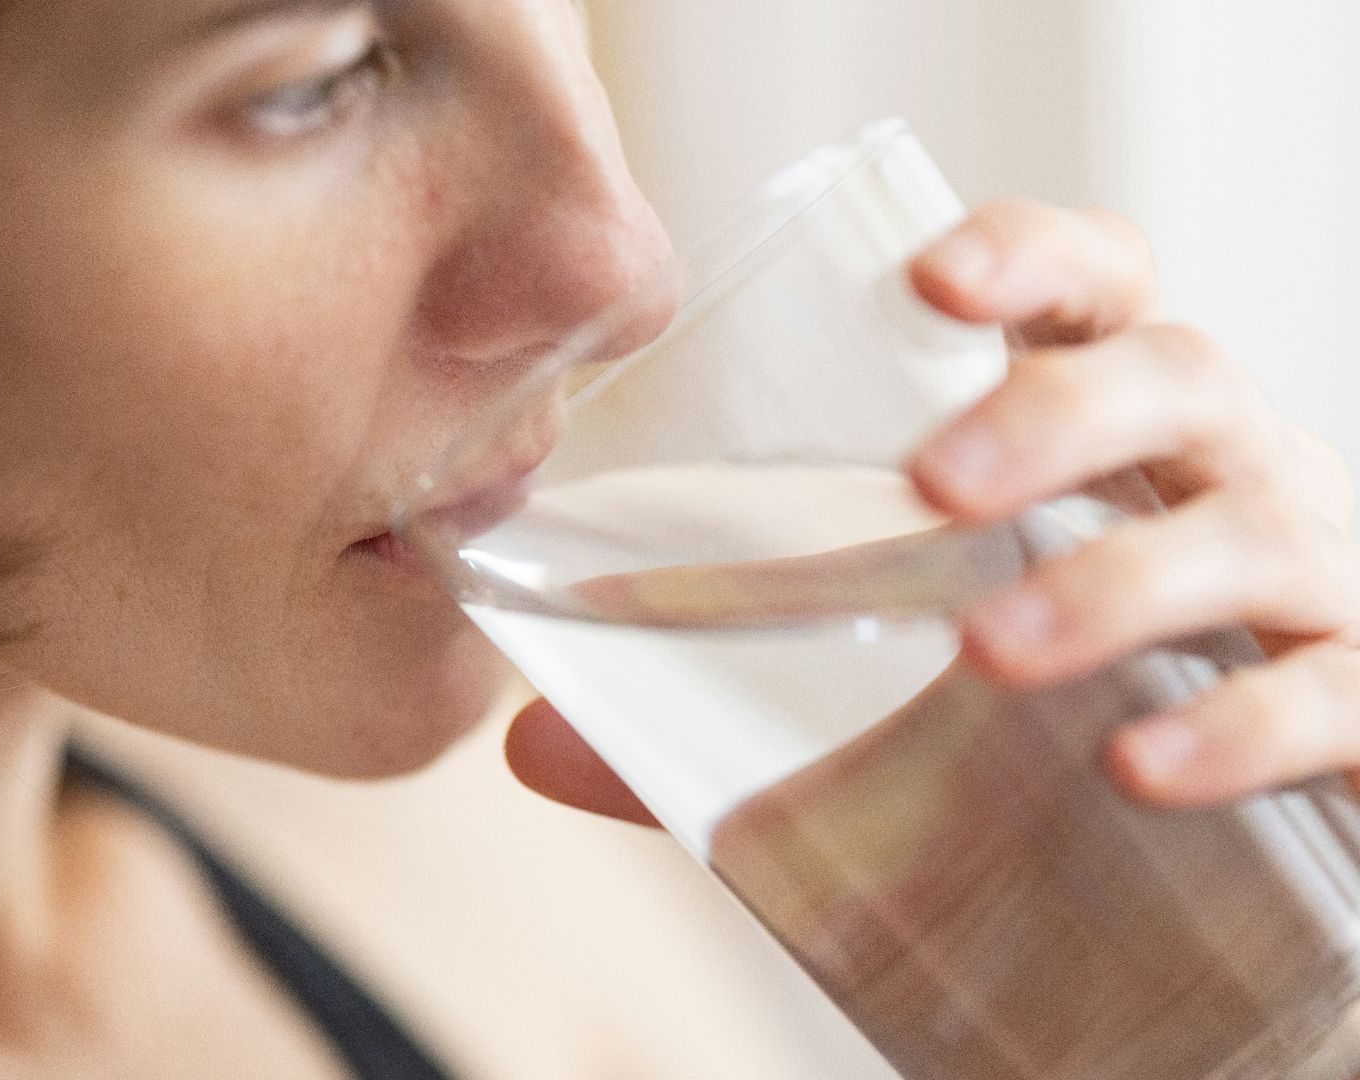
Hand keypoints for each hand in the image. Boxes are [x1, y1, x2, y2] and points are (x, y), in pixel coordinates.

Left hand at [506, 199, 1357, 821]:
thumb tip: (533, 740)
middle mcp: (1221, 480)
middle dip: (1057, 411)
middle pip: (1178, 374)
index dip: (1030, 257)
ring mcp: (1309, 589)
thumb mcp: (904, 685)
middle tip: (932, 482)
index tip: (929, 279)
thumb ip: (728, 703)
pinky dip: (1241, 726)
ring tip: (992, 643)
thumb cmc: (1061, 713)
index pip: (1095, 291)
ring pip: (1253, 528)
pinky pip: (1331, 698)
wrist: (1252, 856)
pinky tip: (1142, 762)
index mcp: (1108, 438)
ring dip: (1120, 576)